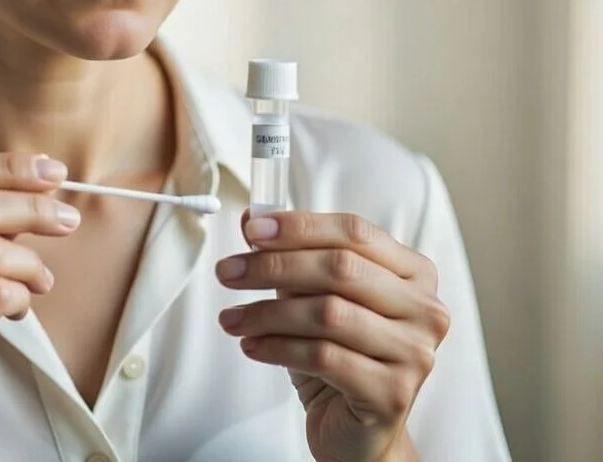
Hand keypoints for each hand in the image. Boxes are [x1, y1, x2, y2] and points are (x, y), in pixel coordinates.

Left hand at [215, 211, 449, 461]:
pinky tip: (252, 346)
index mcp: (412, 271)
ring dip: (267, 312)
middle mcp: (423, 308)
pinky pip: (324, 357)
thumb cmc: (339, 355)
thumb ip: (293, 254)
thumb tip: (254, 219)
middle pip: (340, 268)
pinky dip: (278, 347)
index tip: (251, 230)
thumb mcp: (315, 295)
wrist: (357, 432)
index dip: (299, 226)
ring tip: (232, 318)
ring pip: (328, 313)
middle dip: (273, 266)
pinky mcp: (393, 393)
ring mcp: (414, 352)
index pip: (353, 231)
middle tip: (228, 272)